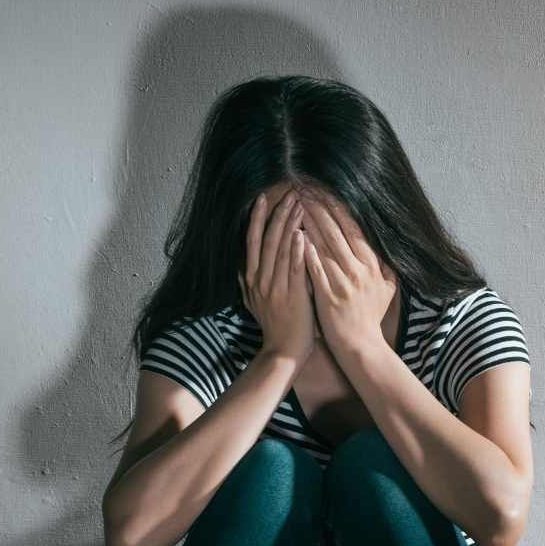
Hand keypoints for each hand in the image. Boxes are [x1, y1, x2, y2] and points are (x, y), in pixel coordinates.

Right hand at [239, 190, 317, 363]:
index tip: (263, 199)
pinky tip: (301, 234)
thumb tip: (242, 265)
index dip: (256, 219)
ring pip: (279, 250)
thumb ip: (250, 282)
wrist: (284, 351)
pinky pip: (292, 269)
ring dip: (288, 226)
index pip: (252, 242)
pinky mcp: (290, 296)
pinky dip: (296, 250)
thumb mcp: (255, 302)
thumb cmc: (277, 325)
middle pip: (265, 240)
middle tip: (288, 194)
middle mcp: (259, 280)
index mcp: (252, 279)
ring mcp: (274, 287)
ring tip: (298, 205)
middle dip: (276, 215)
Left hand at [302, 190, 397, 359]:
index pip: (354, 228)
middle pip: (339, 230)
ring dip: (311, 222)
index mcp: (373, 264)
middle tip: (306, 188)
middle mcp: (360, 269)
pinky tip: (295, 234)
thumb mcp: (387, 288)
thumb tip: (384, 244)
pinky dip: (306, 249)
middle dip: (321, 207)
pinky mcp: (328, 293)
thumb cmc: (370, 317)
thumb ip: (385, 265)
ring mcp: (344, 281)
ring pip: (325, 244)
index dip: (338, 207)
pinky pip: (315, 266)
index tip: (325, 190)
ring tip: (296, 203)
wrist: (360, 346)